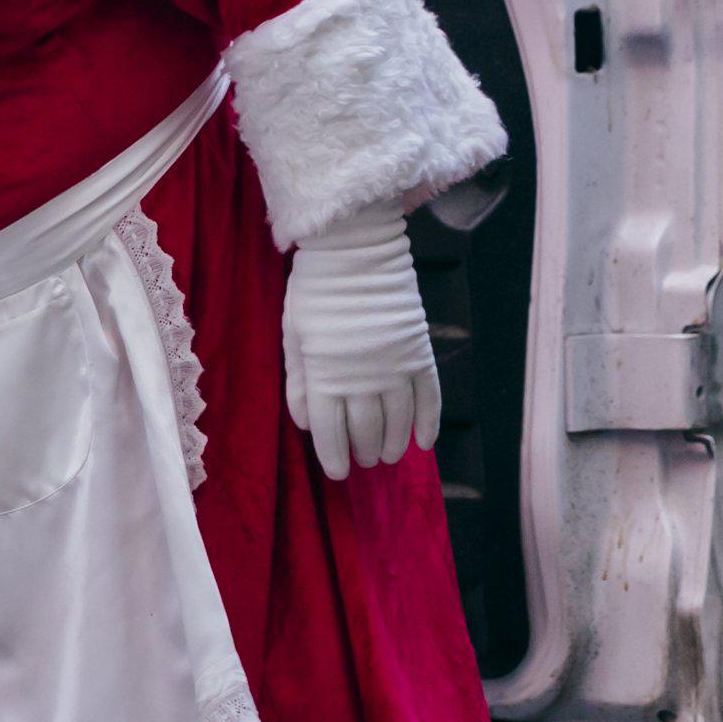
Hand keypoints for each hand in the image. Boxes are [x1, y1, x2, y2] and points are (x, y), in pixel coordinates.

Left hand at [279, 212, 440, 478]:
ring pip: (399, 421)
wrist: (355, 250)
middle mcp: (361, 378)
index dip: (334, 457)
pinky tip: (425, 443)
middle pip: (366, 431)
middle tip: (365, 460)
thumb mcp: (293, 337)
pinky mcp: (418, 353)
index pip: (331, 432)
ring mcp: (394, 367)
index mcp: (325, 375)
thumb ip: (298, 383)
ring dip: (394, 444)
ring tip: (389, 456)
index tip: (338, 471)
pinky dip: (429, 423)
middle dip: (365, 451)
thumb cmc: (315, 292)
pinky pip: (429, 397)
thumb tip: (306, 425)